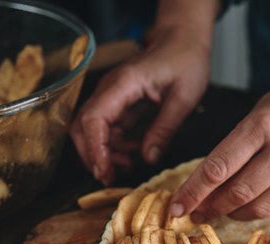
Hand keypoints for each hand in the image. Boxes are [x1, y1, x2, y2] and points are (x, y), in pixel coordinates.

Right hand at [70, 27, 211, 184]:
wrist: (184, 39)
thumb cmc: (186, 60)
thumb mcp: (184, 98)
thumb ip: (165, 129)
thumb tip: (148, 158)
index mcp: (124, 84)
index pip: (94, 119)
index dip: (95, 148)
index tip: (103, 170)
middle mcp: (111, 88)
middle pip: (83, 125)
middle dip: (92, 154)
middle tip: (109, 178)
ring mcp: (113, 94)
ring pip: (93, 128)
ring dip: (105, 151)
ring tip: (127, 167)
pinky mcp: (120, 101)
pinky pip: (108, 126)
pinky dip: (115, 144)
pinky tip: (132, 154)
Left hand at [170, 77, 269, 221]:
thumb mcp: (256, 114)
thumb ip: (233, 148)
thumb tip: (204, 186)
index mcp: (262, 125)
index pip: (219, 166)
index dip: (194, 191)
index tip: (176, 207)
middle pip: (237, 192)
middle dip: (210, 208)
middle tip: (194, 213)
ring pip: (258, 208)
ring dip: (231, 214)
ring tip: (216, 212)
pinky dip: (254, 211)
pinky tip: (243, 207)